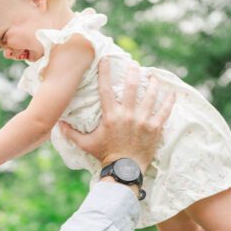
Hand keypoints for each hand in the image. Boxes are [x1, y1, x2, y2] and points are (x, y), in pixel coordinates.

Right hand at [58, 58, 175, 172]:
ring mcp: (143, 120)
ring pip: (151, 95)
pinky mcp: (155, 128)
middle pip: (132, 87)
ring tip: (153, 76)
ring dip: (153, 83)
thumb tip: (58, 124)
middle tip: (134, 65)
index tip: (106, 59)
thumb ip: (72, 133)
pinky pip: (164, 111)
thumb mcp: (86, 144)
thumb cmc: (105, 156)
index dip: (105, 72)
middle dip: (133, 72)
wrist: (124, 171)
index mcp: (110, 116)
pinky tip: (172, 93)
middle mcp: (127, 115)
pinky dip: (169, 101)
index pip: (106, 89)